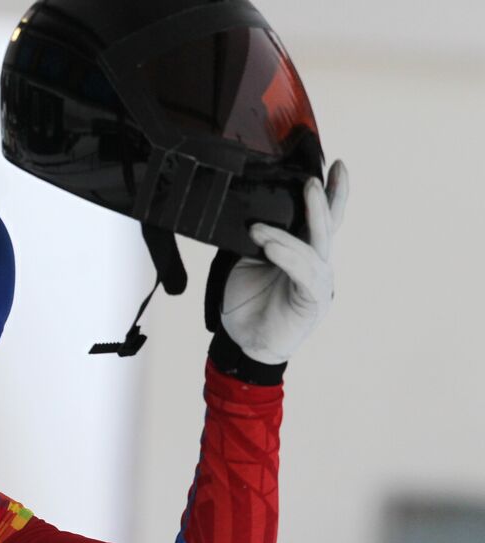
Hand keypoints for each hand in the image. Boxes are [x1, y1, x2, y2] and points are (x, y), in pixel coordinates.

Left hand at [220, 160, 349, 364]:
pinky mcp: (311, 300)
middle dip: (326, 199)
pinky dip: (286, 256)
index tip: (334, 164)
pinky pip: (303, 273)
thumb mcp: (247, 261)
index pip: (322, 218)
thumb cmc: (248, 302)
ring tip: (260, 226)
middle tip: (319, 176)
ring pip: (313, 247)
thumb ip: (257, 238)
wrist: (244, 342)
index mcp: (303, 251)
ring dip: (286, 233)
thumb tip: (248, 210)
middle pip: (329, 226)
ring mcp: (317, 281)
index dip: (331, 192)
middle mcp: (315, 263)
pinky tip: (269, 246)